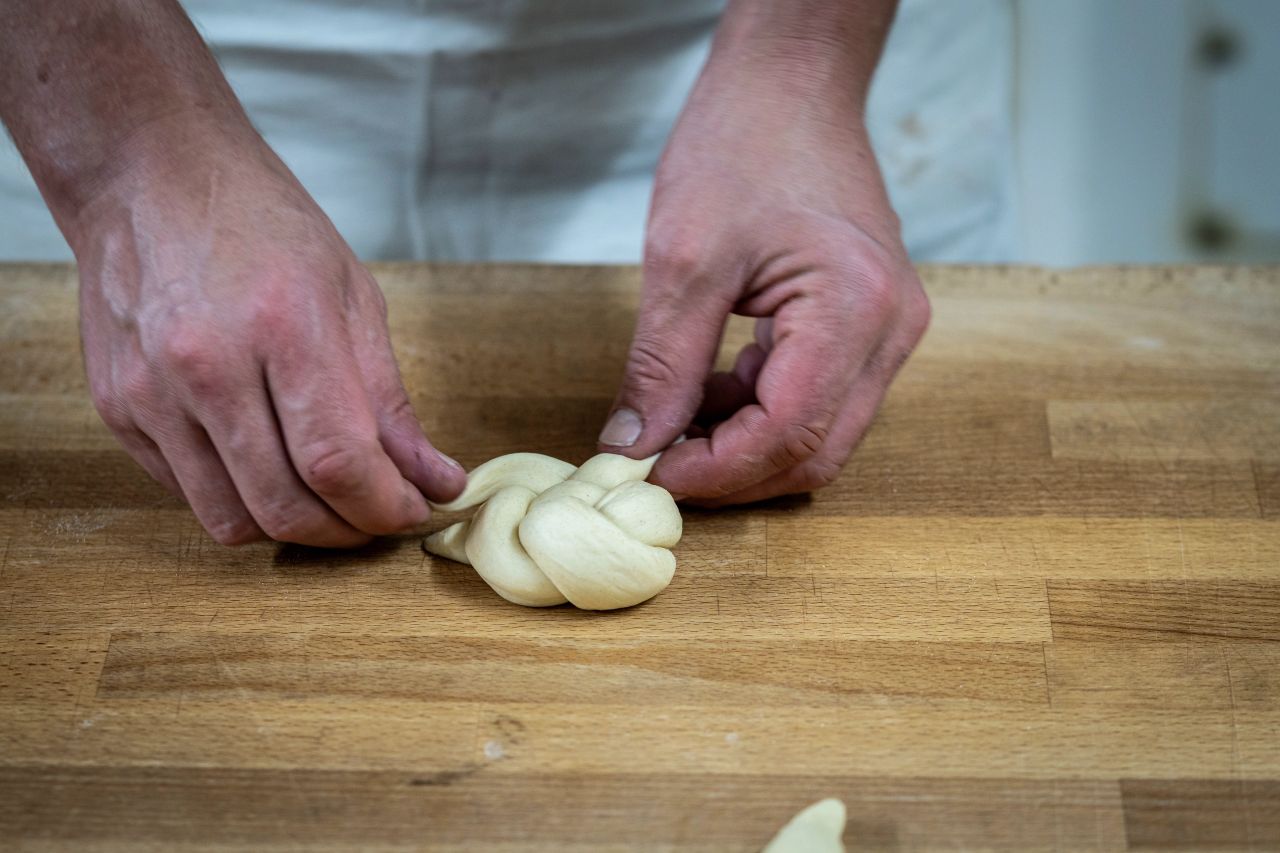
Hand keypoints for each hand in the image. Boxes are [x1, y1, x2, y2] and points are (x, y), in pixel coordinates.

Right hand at [72, 121, 463, 545]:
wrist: (149, 177)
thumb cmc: (263, 226)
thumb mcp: (352, 296)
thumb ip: (391, 401)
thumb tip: (436, 479)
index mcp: (282, 327)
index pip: (339, 463)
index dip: (386, 507)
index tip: (415, 510)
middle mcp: (206, 367)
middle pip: (285, 507)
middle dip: (347, 531)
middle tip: (377, 514)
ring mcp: (151, 393)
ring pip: (232, 519)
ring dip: (293, 527)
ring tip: (326, 495)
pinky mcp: (118, 411)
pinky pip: (188, 494)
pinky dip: (239, 498)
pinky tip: (265, 460)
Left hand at [597, 34, 929, 505]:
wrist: (793, 84)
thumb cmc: (744, 142)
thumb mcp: (683, 257)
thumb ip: (661, 365)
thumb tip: (632, 446)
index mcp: (854, 309)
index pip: (789, 435)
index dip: (716, 472)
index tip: (650, 474)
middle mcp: (890, 329)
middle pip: (816, 452)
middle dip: (733, 472)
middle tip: (658, 463)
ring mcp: (889, 328)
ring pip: (821, 434)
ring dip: (745, 444)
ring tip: (676, 418)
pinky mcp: (872, 323)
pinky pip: (821, 398)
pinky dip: (761, 410)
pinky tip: (711, 385)